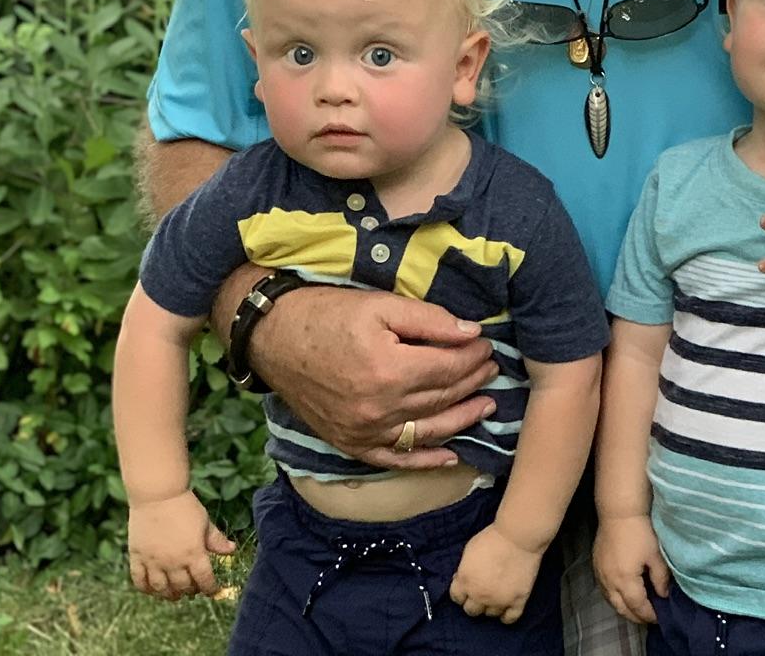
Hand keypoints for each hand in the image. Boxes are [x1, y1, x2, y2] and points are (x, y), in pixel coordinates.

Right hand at [127, 491, 235, 600]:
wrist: (158, 494)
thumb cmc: (185, 506)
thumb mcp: (205, 523)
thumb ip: (216, 540)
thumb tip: (232, 550)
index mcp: (194, 553)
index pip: (205, 580)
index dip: (210, 588)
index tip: (212, 590)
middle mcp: (174, 562)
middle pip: (183, 587)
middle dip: (190, 591)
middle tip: (193, 589)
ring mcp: (154, 561)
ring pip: (161, 589)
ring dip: (169, 594)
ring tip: (174, 594)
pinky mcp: (137, 557)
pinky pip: (139, 581)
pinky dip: (146, 589)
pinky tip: (152, 589)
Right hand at [251, 284, 498, 469]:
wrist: (273, 338)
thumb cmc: (327, 314)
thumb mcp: (380, 304)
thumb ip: (430, 320)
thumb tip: (472, 334)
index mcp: (389, 370)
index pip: (448, 368)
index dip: (473, 356)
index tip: (486, 345)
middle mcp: (379, 409)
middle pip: (441, 398)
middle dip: (472, 382)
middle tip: (491, 369)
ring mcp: (363, 432)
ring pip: (427, 431)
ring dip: (462, 420)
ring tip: (486, 406)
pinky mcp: (350, 445)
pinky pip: (395, 459)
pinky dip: (424, 460)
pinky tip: (450, 455)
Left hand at [450, 521, 543, 622]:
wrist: (518, 536)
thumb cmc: (493, 538)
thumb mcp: (469, 550)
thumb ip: (464, 568)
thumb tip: (462, 578)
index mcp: (465, 581)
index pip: (456, 598)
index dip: (461, 592)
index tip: (467, 587)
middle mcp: (479, 595)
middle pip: (471, 610)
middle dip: (474, 602)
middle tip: (482, 591)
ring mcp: (499, 600)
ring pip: (490, 614)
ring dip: (491, 606)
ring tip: (497, 595)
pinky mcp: (517, 600)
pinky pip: (510, 618)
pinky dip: (507, 616)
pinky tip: (507, 607)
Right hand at [593, 511, 669, 623]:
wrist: (619, 512)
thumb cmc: (640, 531)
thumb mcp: (655, 555)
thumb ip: (660, 578)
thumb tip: (663, 595)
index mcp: (625, 580)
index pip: (637, 606)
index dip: (649, 615)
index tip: (660, 617)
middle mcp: (609, 582)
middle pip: (622, 609)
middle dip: (636, 617)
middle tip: (649, 618)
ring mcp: (600, 575)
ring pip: (611, 601)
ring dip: (624, 608)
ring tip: (638, 609)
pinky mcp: (596, 566)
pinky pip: (605, 591)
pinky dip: (615, 598)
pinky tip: (624, 595)